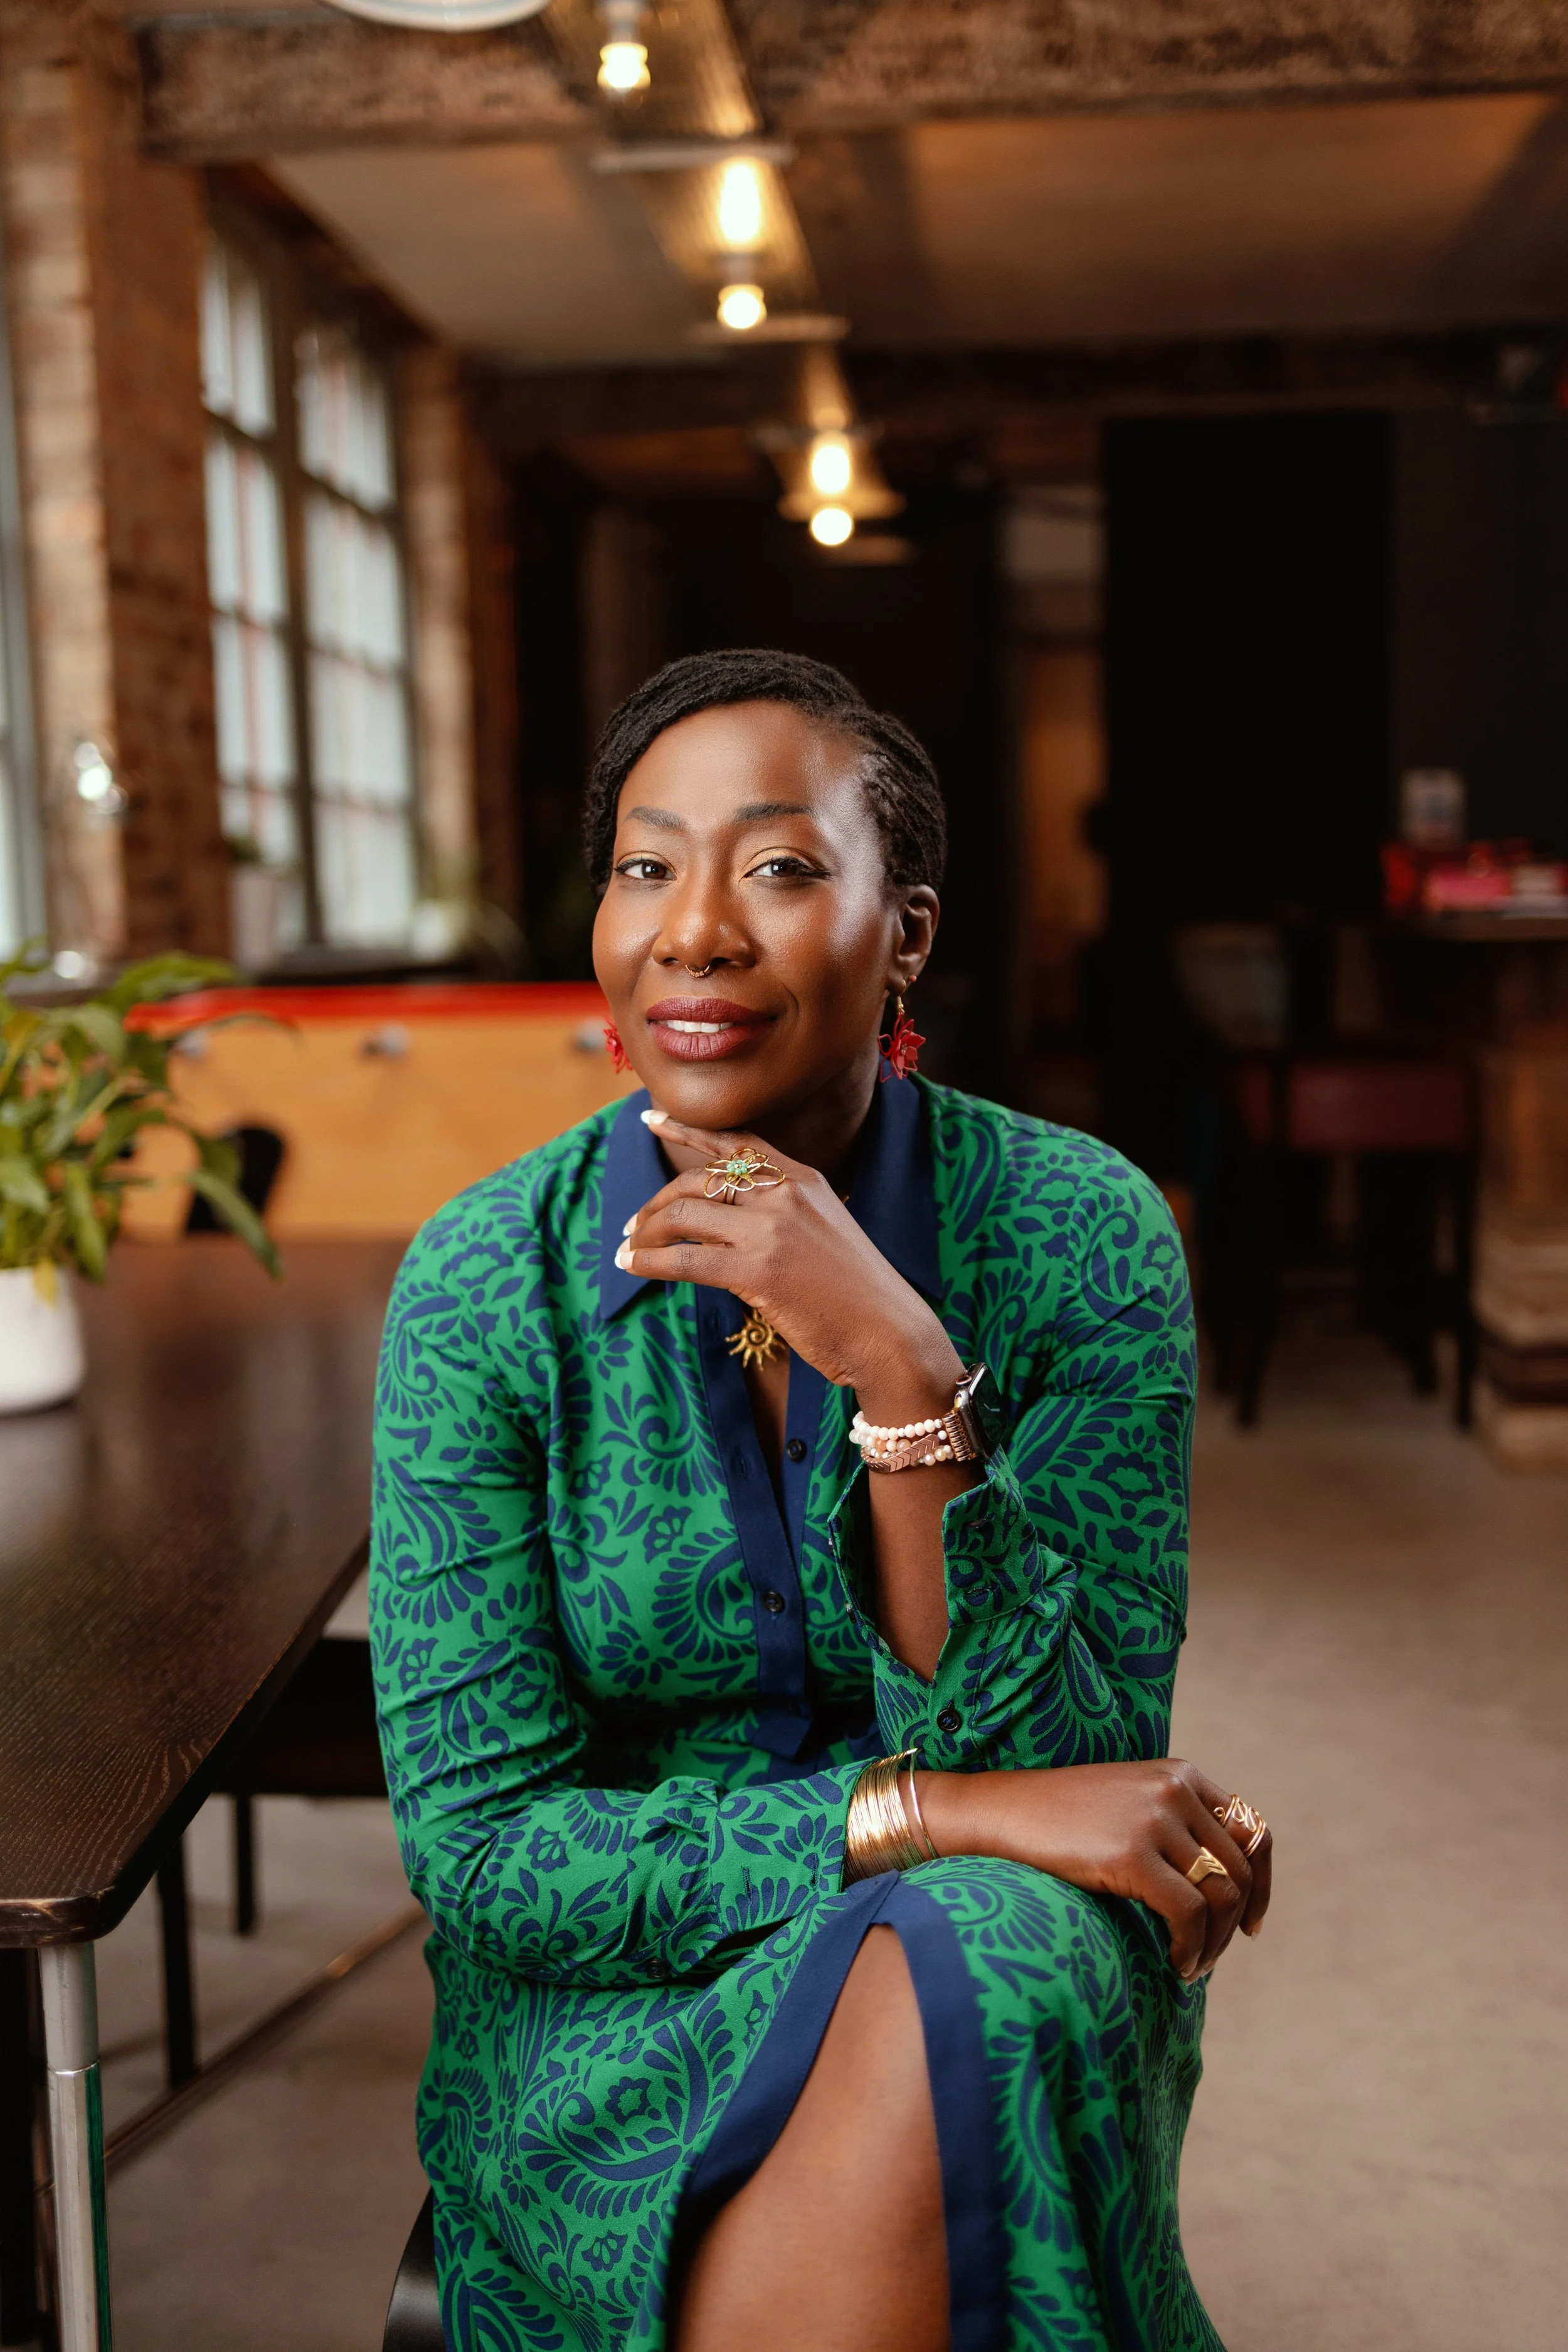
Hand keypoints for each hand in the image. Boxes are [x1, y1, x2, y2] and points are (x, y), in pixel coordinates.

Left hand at [617, 1115, 961, 1409]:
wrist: (891, 1334)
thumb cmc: (859, 1295)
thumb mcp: (825, 1231)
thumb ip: (783, 1214)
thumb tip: (726, 1220)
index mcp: (804, 1179)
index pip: (736, 1142)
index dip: (687, 1129)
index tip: (651, 1118)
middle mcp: (785, 1194)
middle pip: (698, 1179)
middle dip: (656, 1201)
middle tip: (634, 1225)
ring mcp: (771, 1230)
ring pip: (684, 1215)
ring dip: (646, 1232)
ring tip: (629, 1250)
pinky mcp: (758, 1271)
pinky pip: (684, 1259)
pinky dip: (649, 1262)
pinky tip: (632, 1268)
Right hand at [918, 1758, 1272, 1980]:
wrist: (999, 1814)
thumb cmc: (1058, 1822)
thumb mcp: (1128, 1805)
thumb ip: (1174, 1826)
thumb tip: (1221, 1887)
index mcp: (1180, 1774)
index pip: (1251, 1830)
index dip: (1261, 1882)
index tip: (1252, 1922)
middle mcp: (1174, 1789)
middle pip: (1240, 1868)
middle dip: (1235, 1922)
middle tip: (1211, 1957)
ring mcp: (1154, 1818)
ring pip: (1220, 1895)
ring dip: (1214, 1942)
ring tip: (1191, 1966)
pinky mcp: (1131, 1853)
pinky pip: (1188, 1913)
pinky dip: (1190, 1948)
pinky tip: (1175, 1964)